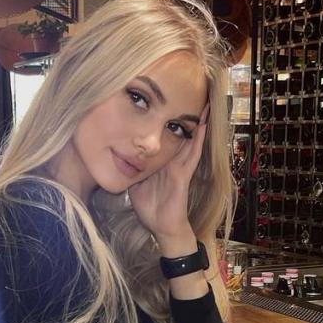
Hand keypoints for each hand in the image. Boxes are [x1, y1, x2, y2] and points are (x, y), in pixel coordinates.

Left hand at [128, 103, 208, 250]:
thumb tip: (117, 156)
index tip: (169, 101)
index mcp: (162, 162)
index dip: (169, 121)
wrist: (161, 228)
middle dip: (187, 116)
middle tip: (196, 94)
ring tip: (205, 104)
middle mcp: (173, 162)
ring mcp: (180, 168)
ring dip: (198, 123)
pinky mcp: (183, 176)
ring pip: (190, 141)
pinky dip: (197, 141)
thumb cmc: (150, 207)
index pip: (166, 138)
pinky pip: (192, 155)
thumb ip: (131, 169)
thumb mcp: (135, 183)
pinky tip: (202, 126)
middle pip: (181, 135)